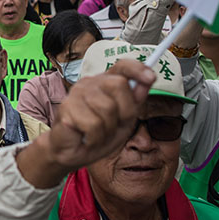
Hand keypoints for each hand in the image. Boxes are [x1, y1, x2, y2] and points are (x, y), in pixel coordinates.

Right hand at [17, 59, 156, 188]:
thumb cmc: (96, 135)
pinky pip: (93, 125)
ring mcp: (77, 93)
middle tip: (113, 125)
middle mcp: (90, 83)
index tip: (151, 77)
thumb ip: (134, 102)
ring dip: (107, 129)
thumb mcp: (123, 122)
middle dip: (124, 111)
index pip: (122, 66)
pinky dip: (95, 138)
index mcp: (105, 83)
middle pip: (119, 84)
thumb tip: (147, 81)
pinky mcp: (67, 107)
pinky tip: (86, 138)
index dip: (137, 68)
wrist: (71, 153)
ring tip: (97, 133)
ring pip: (108, 108)